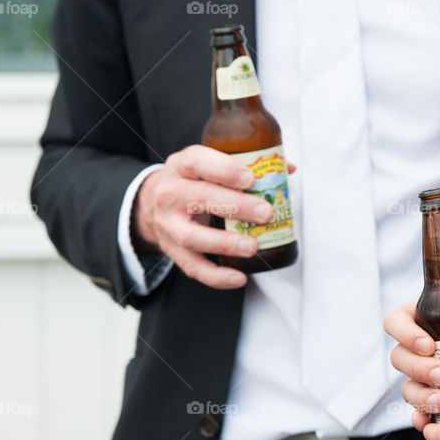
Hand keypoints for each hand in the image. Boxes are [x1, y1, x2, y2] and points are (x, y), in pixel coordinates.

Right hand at [133, 144, 280, 288]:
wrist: (153, 204)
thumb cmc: (192, 182)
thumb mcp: (209, 165)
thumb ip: (245, 165)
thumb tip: (286, 169)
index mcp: (182, 166)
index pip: (197, 161)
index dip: (224, 169)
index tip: (250, 178)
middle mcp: (170, 194)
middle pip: (199, 197)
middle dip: (235, 206)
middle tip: (264, 213)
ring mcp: (168, 224)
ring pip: (192, 237)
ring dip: (225, 243)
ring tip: (252, 246)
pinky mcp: (172, 251)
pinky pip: (192, 267)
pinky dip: (216, 276)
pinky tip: (239, 277)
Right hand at [386, 274, 439, 428]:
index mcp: (433, 313)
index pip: (398, 321)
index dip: (404, 334)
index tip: (429, 346)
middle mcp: (428, 343)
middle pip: (400, 357)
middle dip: (417, 370)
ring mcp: (436, 371)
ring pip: (410, 386)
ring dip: (421, 397)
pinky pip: (426, 409)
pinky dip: (425, 418)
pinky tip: (435, 425)